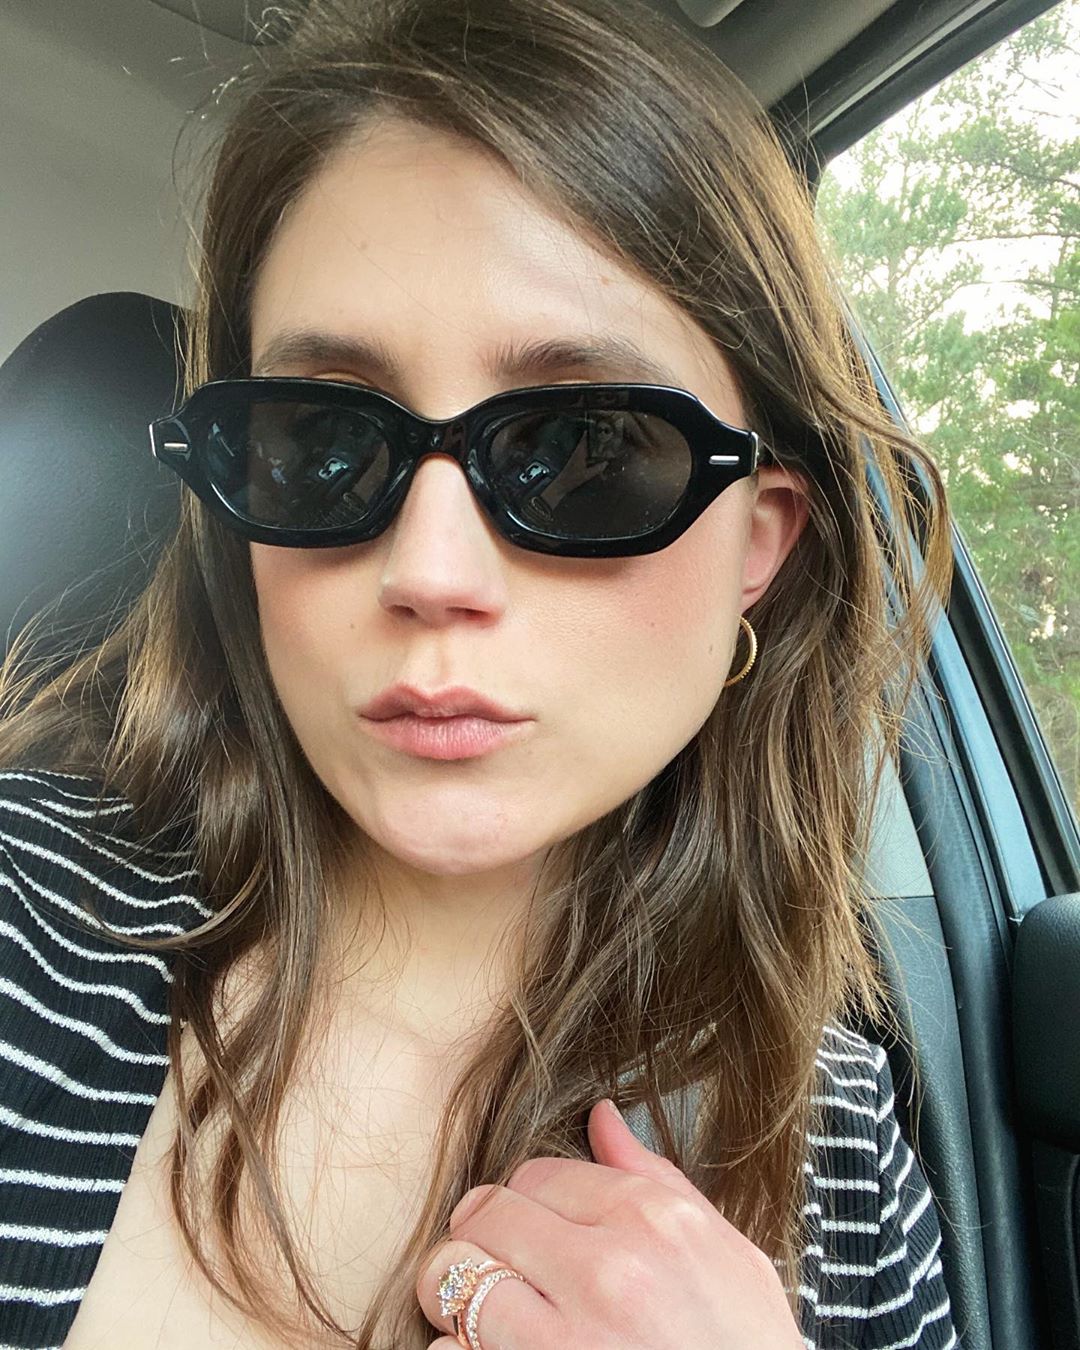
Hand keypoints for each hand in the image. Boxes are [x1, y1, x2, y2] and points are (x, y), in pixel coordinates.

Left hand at [417, 1097, 804, 1348]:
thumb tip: (601, 1116)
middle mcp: (608, 1273)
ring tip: (477, 1316)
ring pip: (453, 1278)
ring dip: (452, 1297)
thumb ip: (657, 1178)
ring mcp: (566, 1341)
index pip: (537, 1174)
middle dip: (477, 1237)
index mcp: (654, 1222)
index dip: (524, 1203)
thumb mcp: (728, 1256)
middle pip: (485, 1214)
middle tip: (490, 1267)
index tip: (529, 1232)